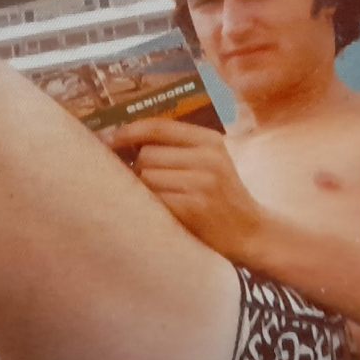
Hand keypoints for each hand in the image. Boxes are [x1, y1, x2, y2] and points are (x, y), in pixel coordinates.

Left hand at [108, 119, 262, 260]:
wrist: (250, 233)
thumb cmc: (220, 197)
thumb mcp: (209, 162)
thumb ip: (177, 147)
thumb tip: (124, 138)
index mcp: (210, 140)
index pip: (158, 127)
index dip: (128, 131)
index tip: (109, 139)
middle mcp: (207, 158)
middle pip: (147, 154)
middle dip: (140, 169)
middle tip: (152, 184)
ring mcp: (201, 183)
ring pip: (146, 177)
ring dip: (144, 189)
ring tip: (163, 199)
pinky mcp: (193, 207)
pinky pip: (153, 199)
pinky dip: (151, 206)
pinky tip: (164, 212)